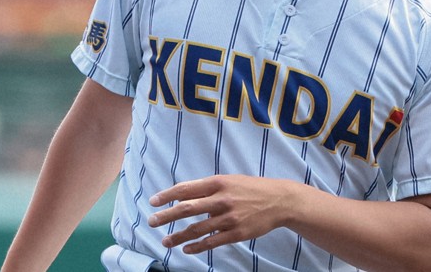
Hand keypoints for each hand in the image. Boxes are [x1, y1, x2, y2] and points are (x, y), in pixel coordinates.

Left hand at [148, 174, 297, 253]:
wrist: (279, 201)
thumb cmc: (249, 188)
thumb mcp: (228, 181)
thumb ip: (206, 189)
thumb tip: (183, 198)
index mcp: (217, 183)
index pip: (185, 189)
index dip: (167, 195)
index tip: (153, 202)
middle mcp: (221, 199)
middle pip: (187, 209)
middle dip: (166, 216)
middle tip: (151, 222)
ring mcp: (229, 218)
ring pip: (197, 229)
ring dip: (178, 236)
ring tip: (165, 241)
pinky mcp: (237, 233)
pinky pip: (212, 242)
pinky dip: (197, 247)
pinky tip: (186, 249)